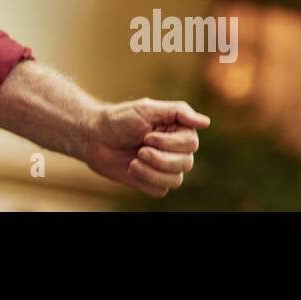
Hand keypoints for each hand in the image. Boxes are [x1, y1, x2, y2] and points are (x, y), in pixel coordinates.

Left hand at [82, 97, 209, 197]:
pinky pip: (160, 190)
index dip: (170, 144)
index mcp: (177, 130)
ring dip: (152, 171)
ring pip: (175, 180)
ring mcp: (163, 166)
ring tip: (134, 161)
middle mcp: (174, 149)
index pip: (191, 145)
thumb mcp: (146, 109)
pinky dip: (145, 180)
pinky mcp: (151, 181)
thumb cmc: (119, 119)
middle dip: (160, 159)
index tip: (147, 136)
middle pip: (186, 164)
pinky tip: (131, 169)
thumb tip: (206, 122)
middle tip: (140, 149)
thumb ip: (177, 112)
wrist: (94, 137)